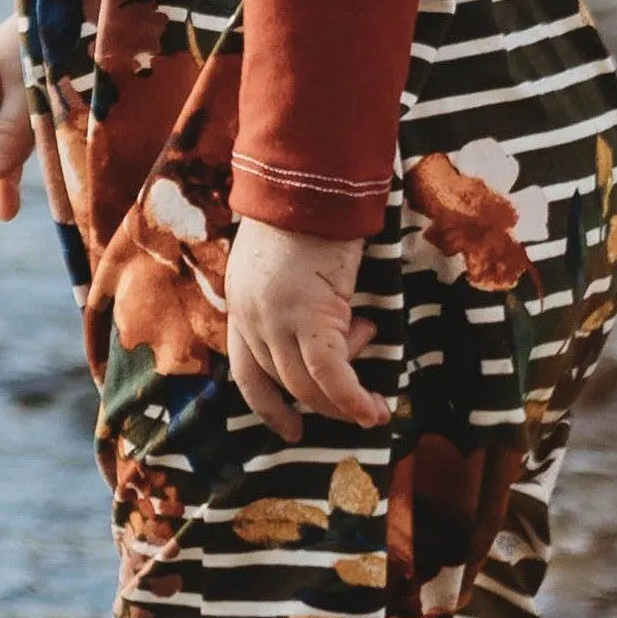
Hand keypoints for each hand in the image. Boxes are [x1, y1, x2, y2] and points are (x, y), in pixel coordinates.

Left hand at [224, 221, 379, 441]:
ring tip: (374, 404)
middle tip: (360, 398)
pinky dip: (352, 398)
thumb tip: (343, 333)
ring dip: (344, 404)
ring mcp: (277, 321)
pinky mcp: (311, 316)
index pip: (247, 373)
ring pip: (308, 385)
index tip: (290, 429)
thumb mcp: (282, 268)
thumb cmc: (306, 221)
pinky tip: (373, 409)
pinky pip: (332, 373)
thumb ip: (293, 303)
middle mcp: (252, 319)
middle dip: (326, 400)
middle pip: (284, 384)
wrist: (311, 188)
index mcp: (242, 307)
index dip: (268, 406)